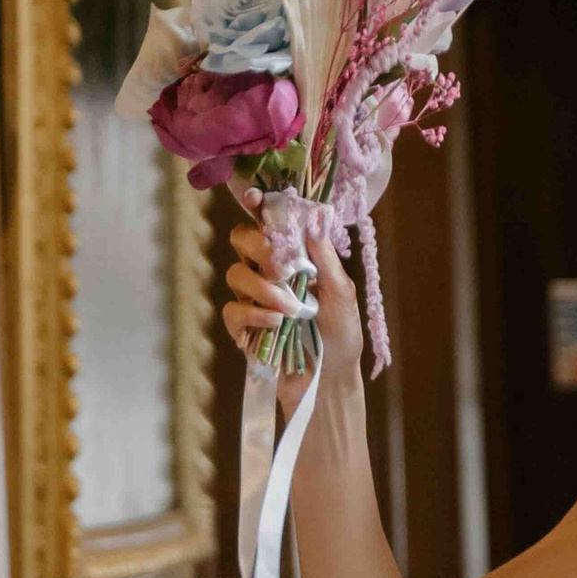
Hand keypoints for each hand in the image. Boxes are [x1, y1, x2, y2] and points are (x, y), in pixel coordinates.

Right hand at [223, 197, 360, 412]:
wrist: (329, 380)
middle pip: (241, 239)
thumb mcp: (342, 295)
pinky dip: (254, 315)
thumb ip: (326, 260)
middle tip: (281, 266)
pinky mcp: (243, 328)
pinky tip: (275, 325)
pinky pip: (233, 311)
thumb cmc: (340, 336)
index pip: (268, 223)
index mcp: (292, 258)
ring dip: (264, 289)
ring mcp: (252, 299)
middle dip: (257, 247)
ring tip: (290, 310)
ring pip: (235, 274)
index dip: (257, 206)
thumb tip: (313, 221)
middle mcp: (267, 272)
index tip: (255, 197)